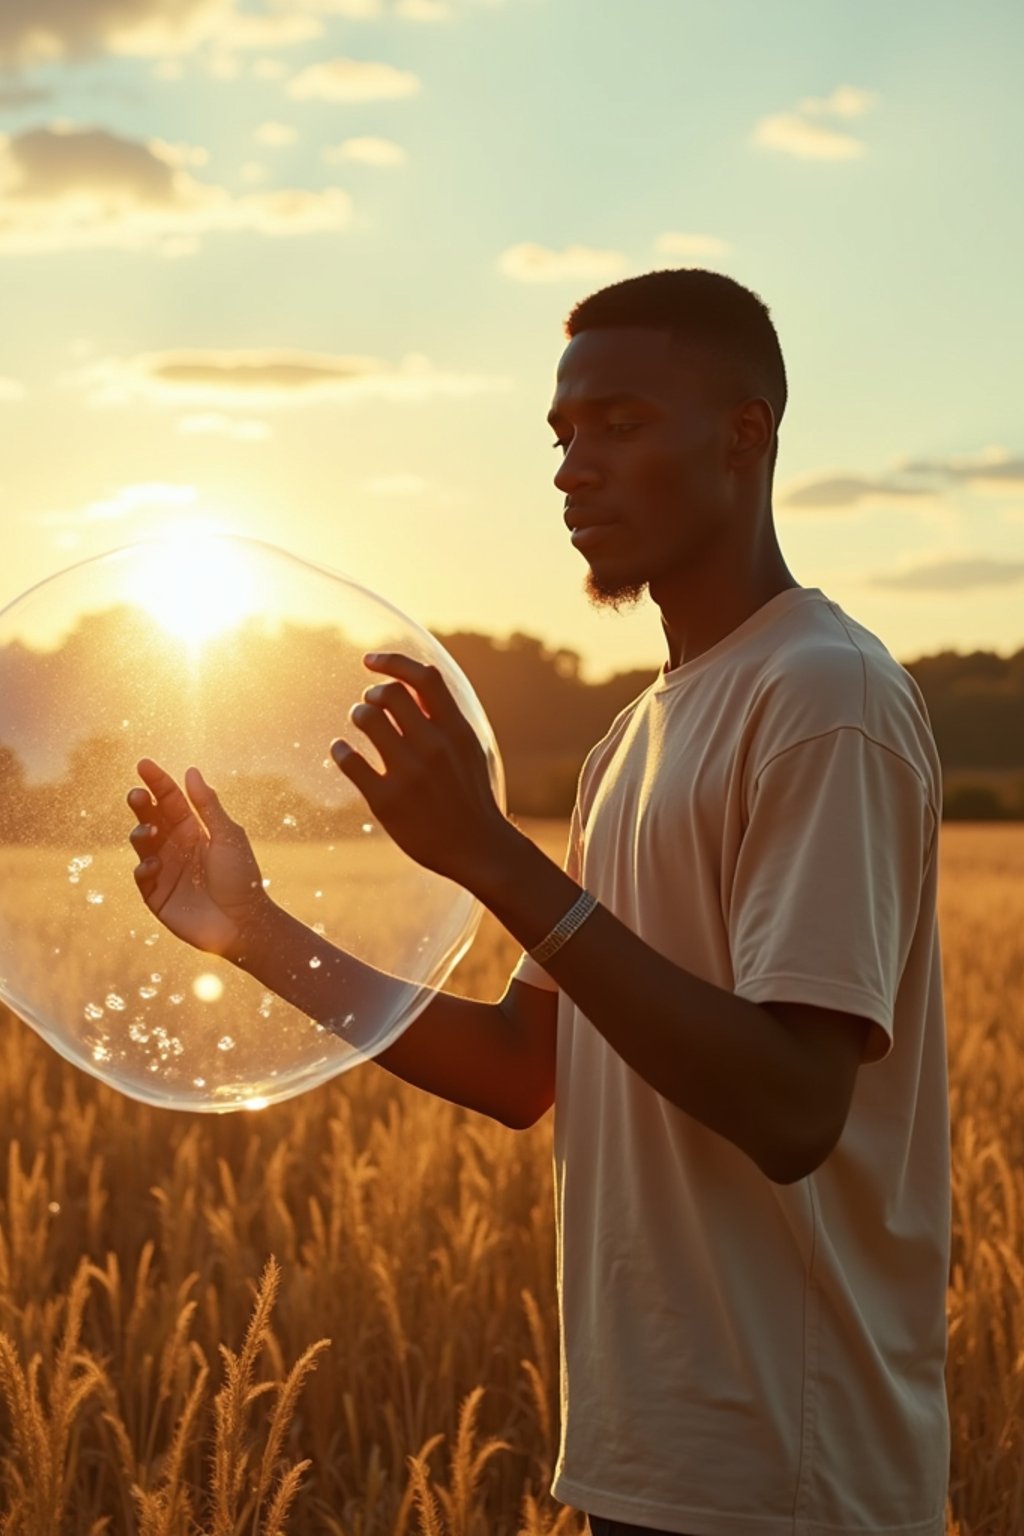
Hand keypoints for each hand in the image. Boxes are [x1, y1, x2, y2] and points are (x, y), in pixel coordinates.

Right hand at [126, 759, 269, 958]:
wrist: (244, 923)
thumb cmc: (242, 877)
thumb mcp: (227, 836)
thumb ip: (208, 805)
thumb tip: (190, 770)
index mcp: (194, 830)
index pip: (171, 800)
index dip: (157, 782)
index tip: (144, 764)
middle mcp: (176, 847)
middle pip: (151, 817)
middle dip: (141, 804)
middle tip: (137, 794)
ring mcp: (165, 870)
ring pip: (142, 843)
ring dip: (141, 832)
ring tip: (150, 829)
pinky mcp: (157, 895)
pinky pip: (141, 876)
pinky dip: (144, 867)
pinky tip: (154, 863)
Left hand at [331, 652, 512, 891]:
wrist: (477, 848)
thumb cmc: (469, 795)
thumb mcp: (468, 750)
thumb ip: (444, 719)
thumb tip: (411, 688)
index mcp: (457, 730)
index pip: (424, 677)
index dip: (393, 661)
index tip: (369, 660)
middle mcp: (433, 747)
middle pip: (390, 693)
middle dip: (373, 694)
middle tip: (371, 704)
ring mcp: (409, 773)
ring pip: (367, 718)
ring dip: (358, 715)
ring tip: (361, 724)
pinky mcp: (386, 800)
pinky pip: (349, 760)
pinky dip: (340, 749)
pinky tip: (342, 750)